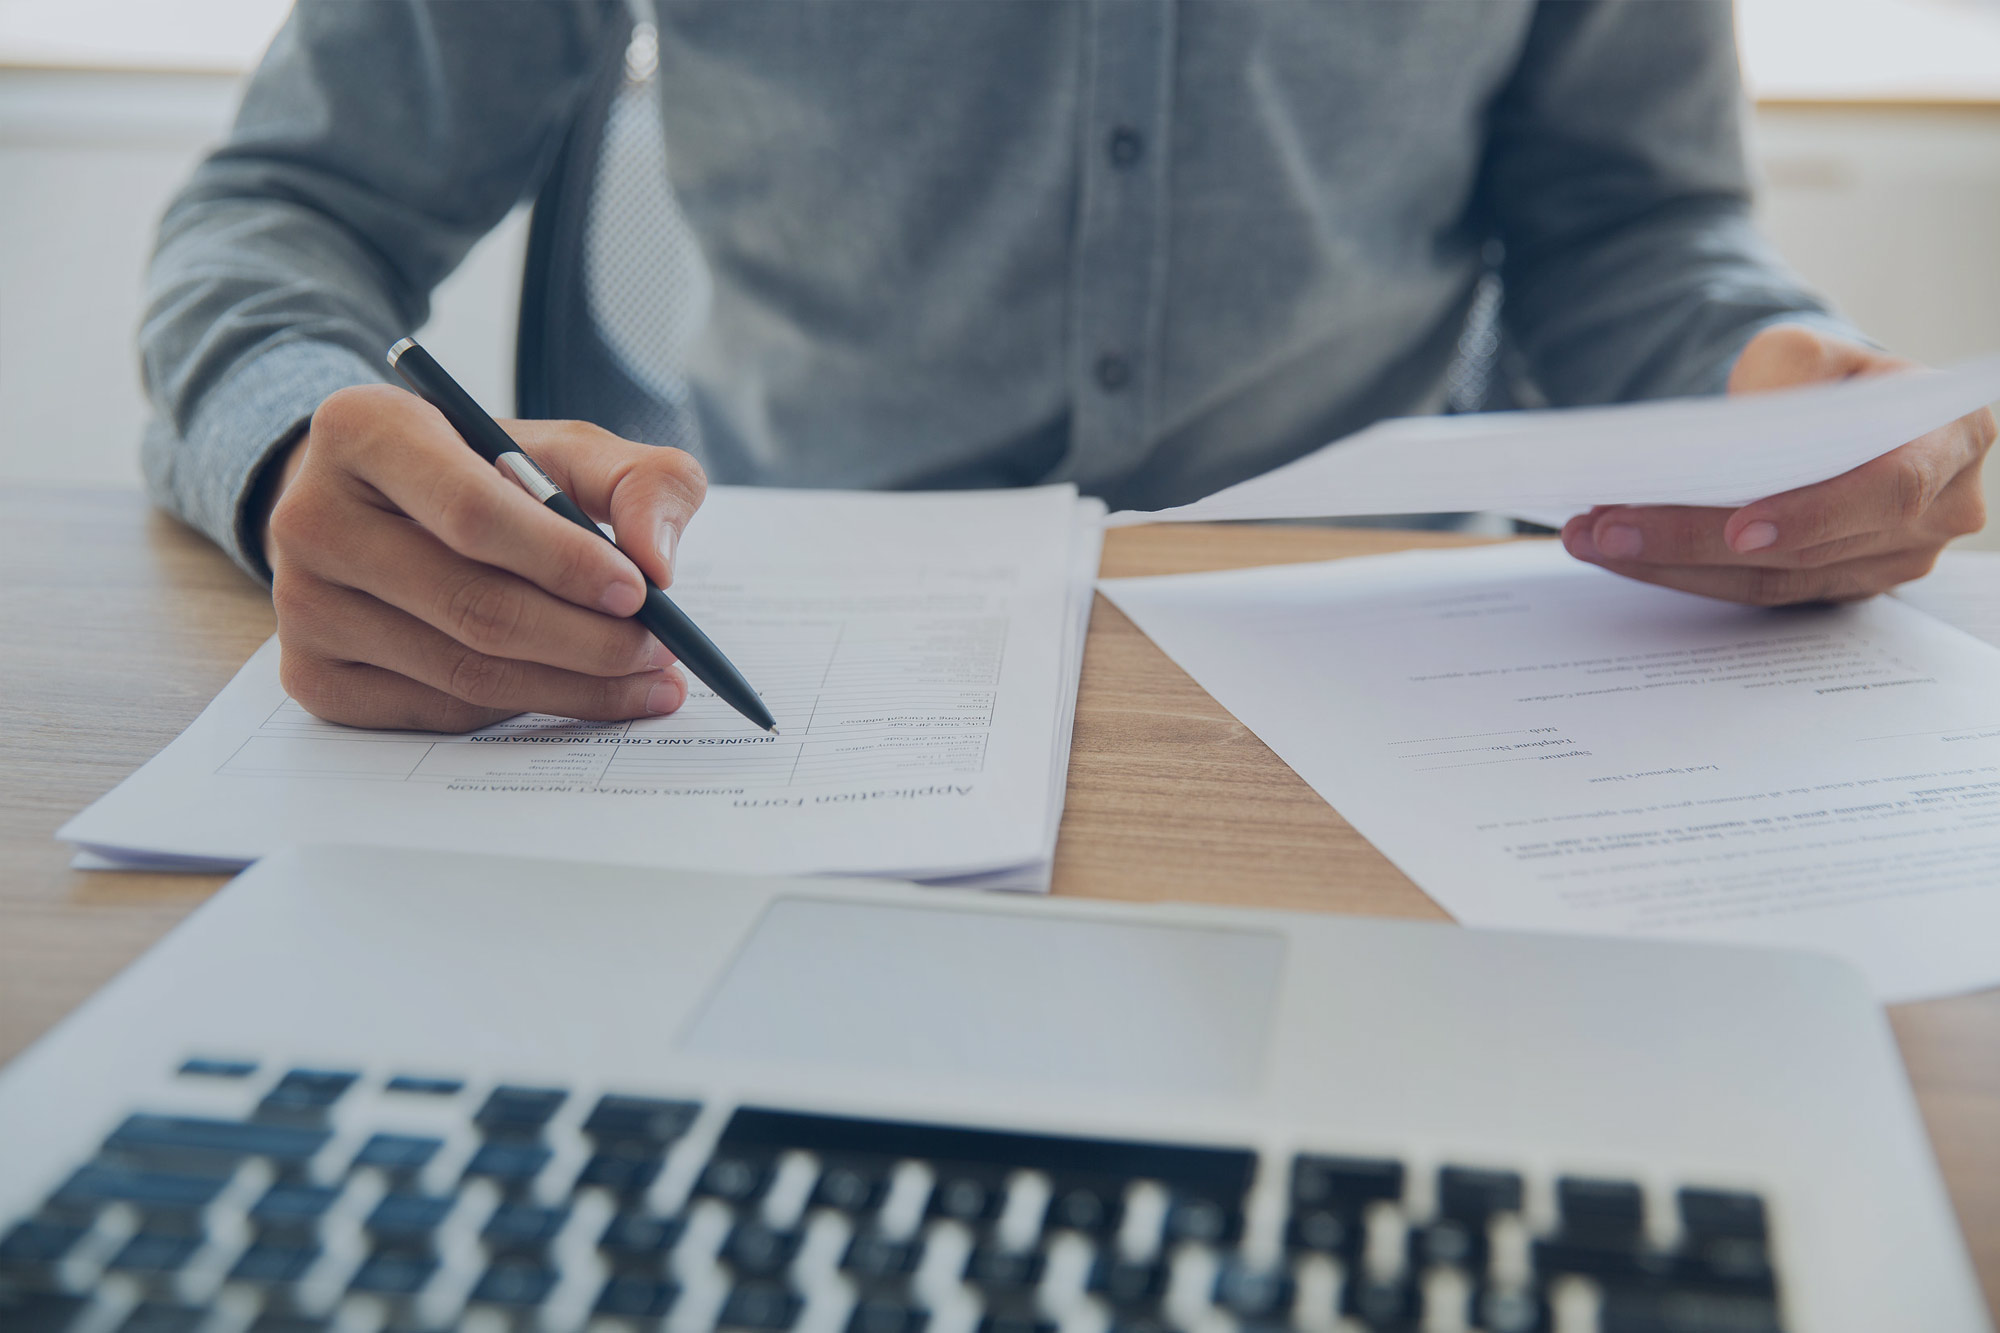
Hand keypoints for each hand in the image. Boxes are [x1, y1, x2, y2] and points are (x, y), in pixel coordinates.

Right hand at [259, 383, 706, 730]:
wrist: (382, 510)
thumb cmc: (484, 473)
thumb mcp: (565, 449)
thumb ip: (639, 480)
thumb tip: (658, 561)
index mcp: (363, 430)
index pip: (472, 512)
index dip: (563, 560)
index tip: (640, 591)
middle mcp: (309, 518)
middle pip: (473, 606)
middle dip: (588, 640)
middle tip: (662, 651)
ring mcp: (301, 606)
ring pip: (462, 673)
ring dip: (572, 686)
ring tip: (645, 679)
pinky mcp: (311, 677)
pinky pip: (439, 712)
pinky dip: (521, 708)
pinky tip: (573, 690)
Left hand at [1560, 324, 1995, 604]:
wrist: (1836, 412)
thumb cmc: (1828, 377)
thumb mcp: (1810, 349)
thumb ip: (1788, 374)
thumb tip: (1737, 430)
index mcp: (1953, 436)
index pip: (1889, 488)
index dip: (1813, 514)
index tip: (1739, 528)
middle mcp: (1940, 511)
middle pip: (1808, 547)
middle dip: (1694, 537)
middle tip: (1606, 524)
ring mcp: (1892, 560)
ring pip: (1772, 581)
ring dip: (1670, 563)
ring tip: (1592, 536)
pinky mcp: (1839, 586)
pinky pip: (1756, 593)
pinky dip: (1682, 573)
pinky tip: (1622, 552)